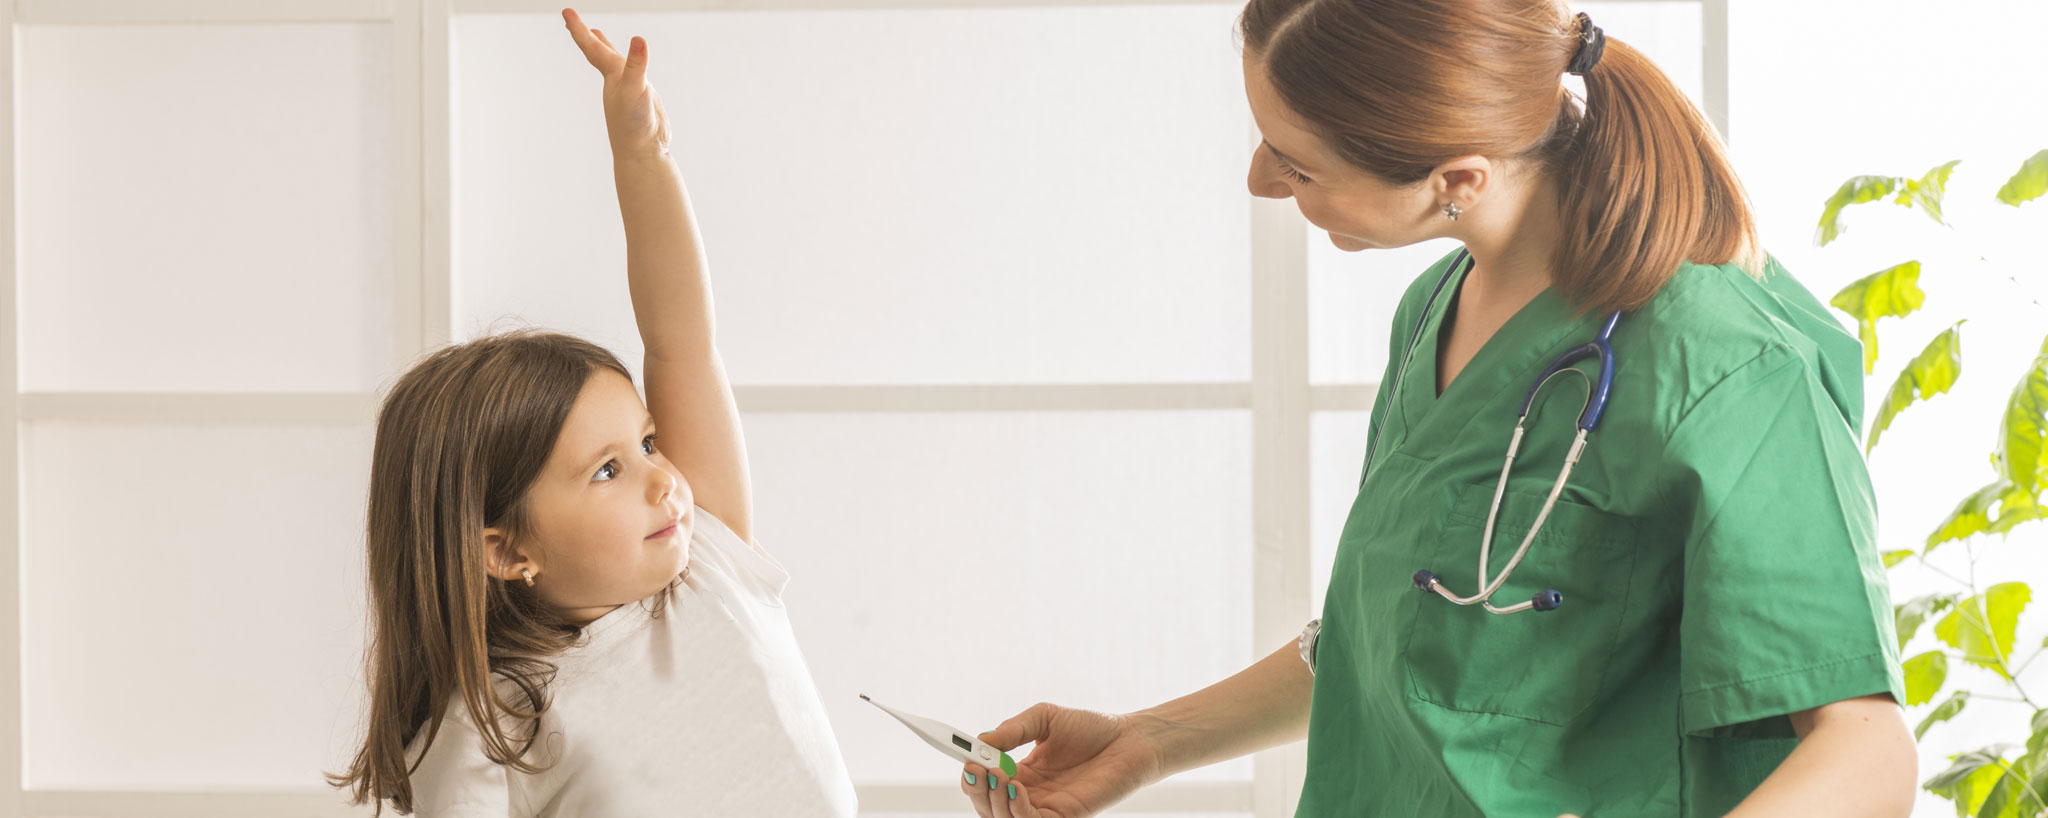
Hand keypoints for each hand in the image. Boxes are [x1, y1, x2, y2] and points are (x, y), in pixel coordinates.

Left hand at [561, 7, 671, 155]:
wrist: (643, 152)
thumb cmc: (633, 124)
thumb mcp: (635, 90)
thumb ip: (637, 65)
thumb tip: (638, 40)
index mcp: (612, 75)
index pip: (592, 47)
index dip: (579, 29)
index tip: (566, 12)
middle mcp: (617, 79)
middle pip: (598, 51)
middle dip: (587, 35)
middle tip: (573, 20)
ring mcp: (629, 87)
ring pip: (614, 62)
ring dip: (606, 48)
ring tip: (599, 36)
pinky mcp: (642, 97)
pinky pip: (634, 74)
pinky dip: (631, 65)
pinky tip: (632, 67)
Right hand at [960, 702, 1167, 817]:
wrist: (1130, 739)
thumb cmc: (1092, 727)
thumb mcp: (1044, 718)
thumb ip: (1013, 729)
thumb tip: (980, 741)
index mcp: (1022, 773)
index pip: (984, 783)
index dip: (970, 774)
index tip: (965, 758)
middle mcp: (1030, 794)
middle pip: (987, 805)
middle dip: (976, 789)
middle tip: (977, 769)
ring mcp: (1046, 808)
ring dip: (993, 800)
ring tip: (998, 775)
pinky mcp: (1065, 817)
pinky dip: (1017, 810)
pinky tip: (1017, 787)